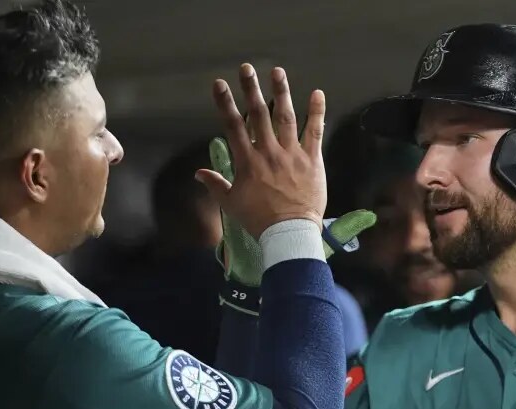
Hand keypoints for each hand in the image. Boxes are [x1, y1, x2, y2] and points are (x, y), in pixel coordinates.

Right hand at [196, 64, 326, 238]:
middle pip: (259, 114)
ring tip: (277, 71)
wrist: (289, 233)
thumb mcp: (231, 204)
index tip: (219, 84)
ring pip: (286, 117)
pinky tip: (317, 94)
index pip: (233, 126)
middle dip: (251, 89)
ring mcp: (291, 154)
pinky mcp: (312, 160)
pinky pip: (314, 132)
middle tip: (246, 68)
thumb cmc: (259, 220)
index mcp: (247, 162)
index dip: (225, 103)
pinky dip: (316, 112)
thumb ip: (216, 185)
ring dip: (281, 92)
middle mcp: (268, 152)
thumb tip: (198, 173)